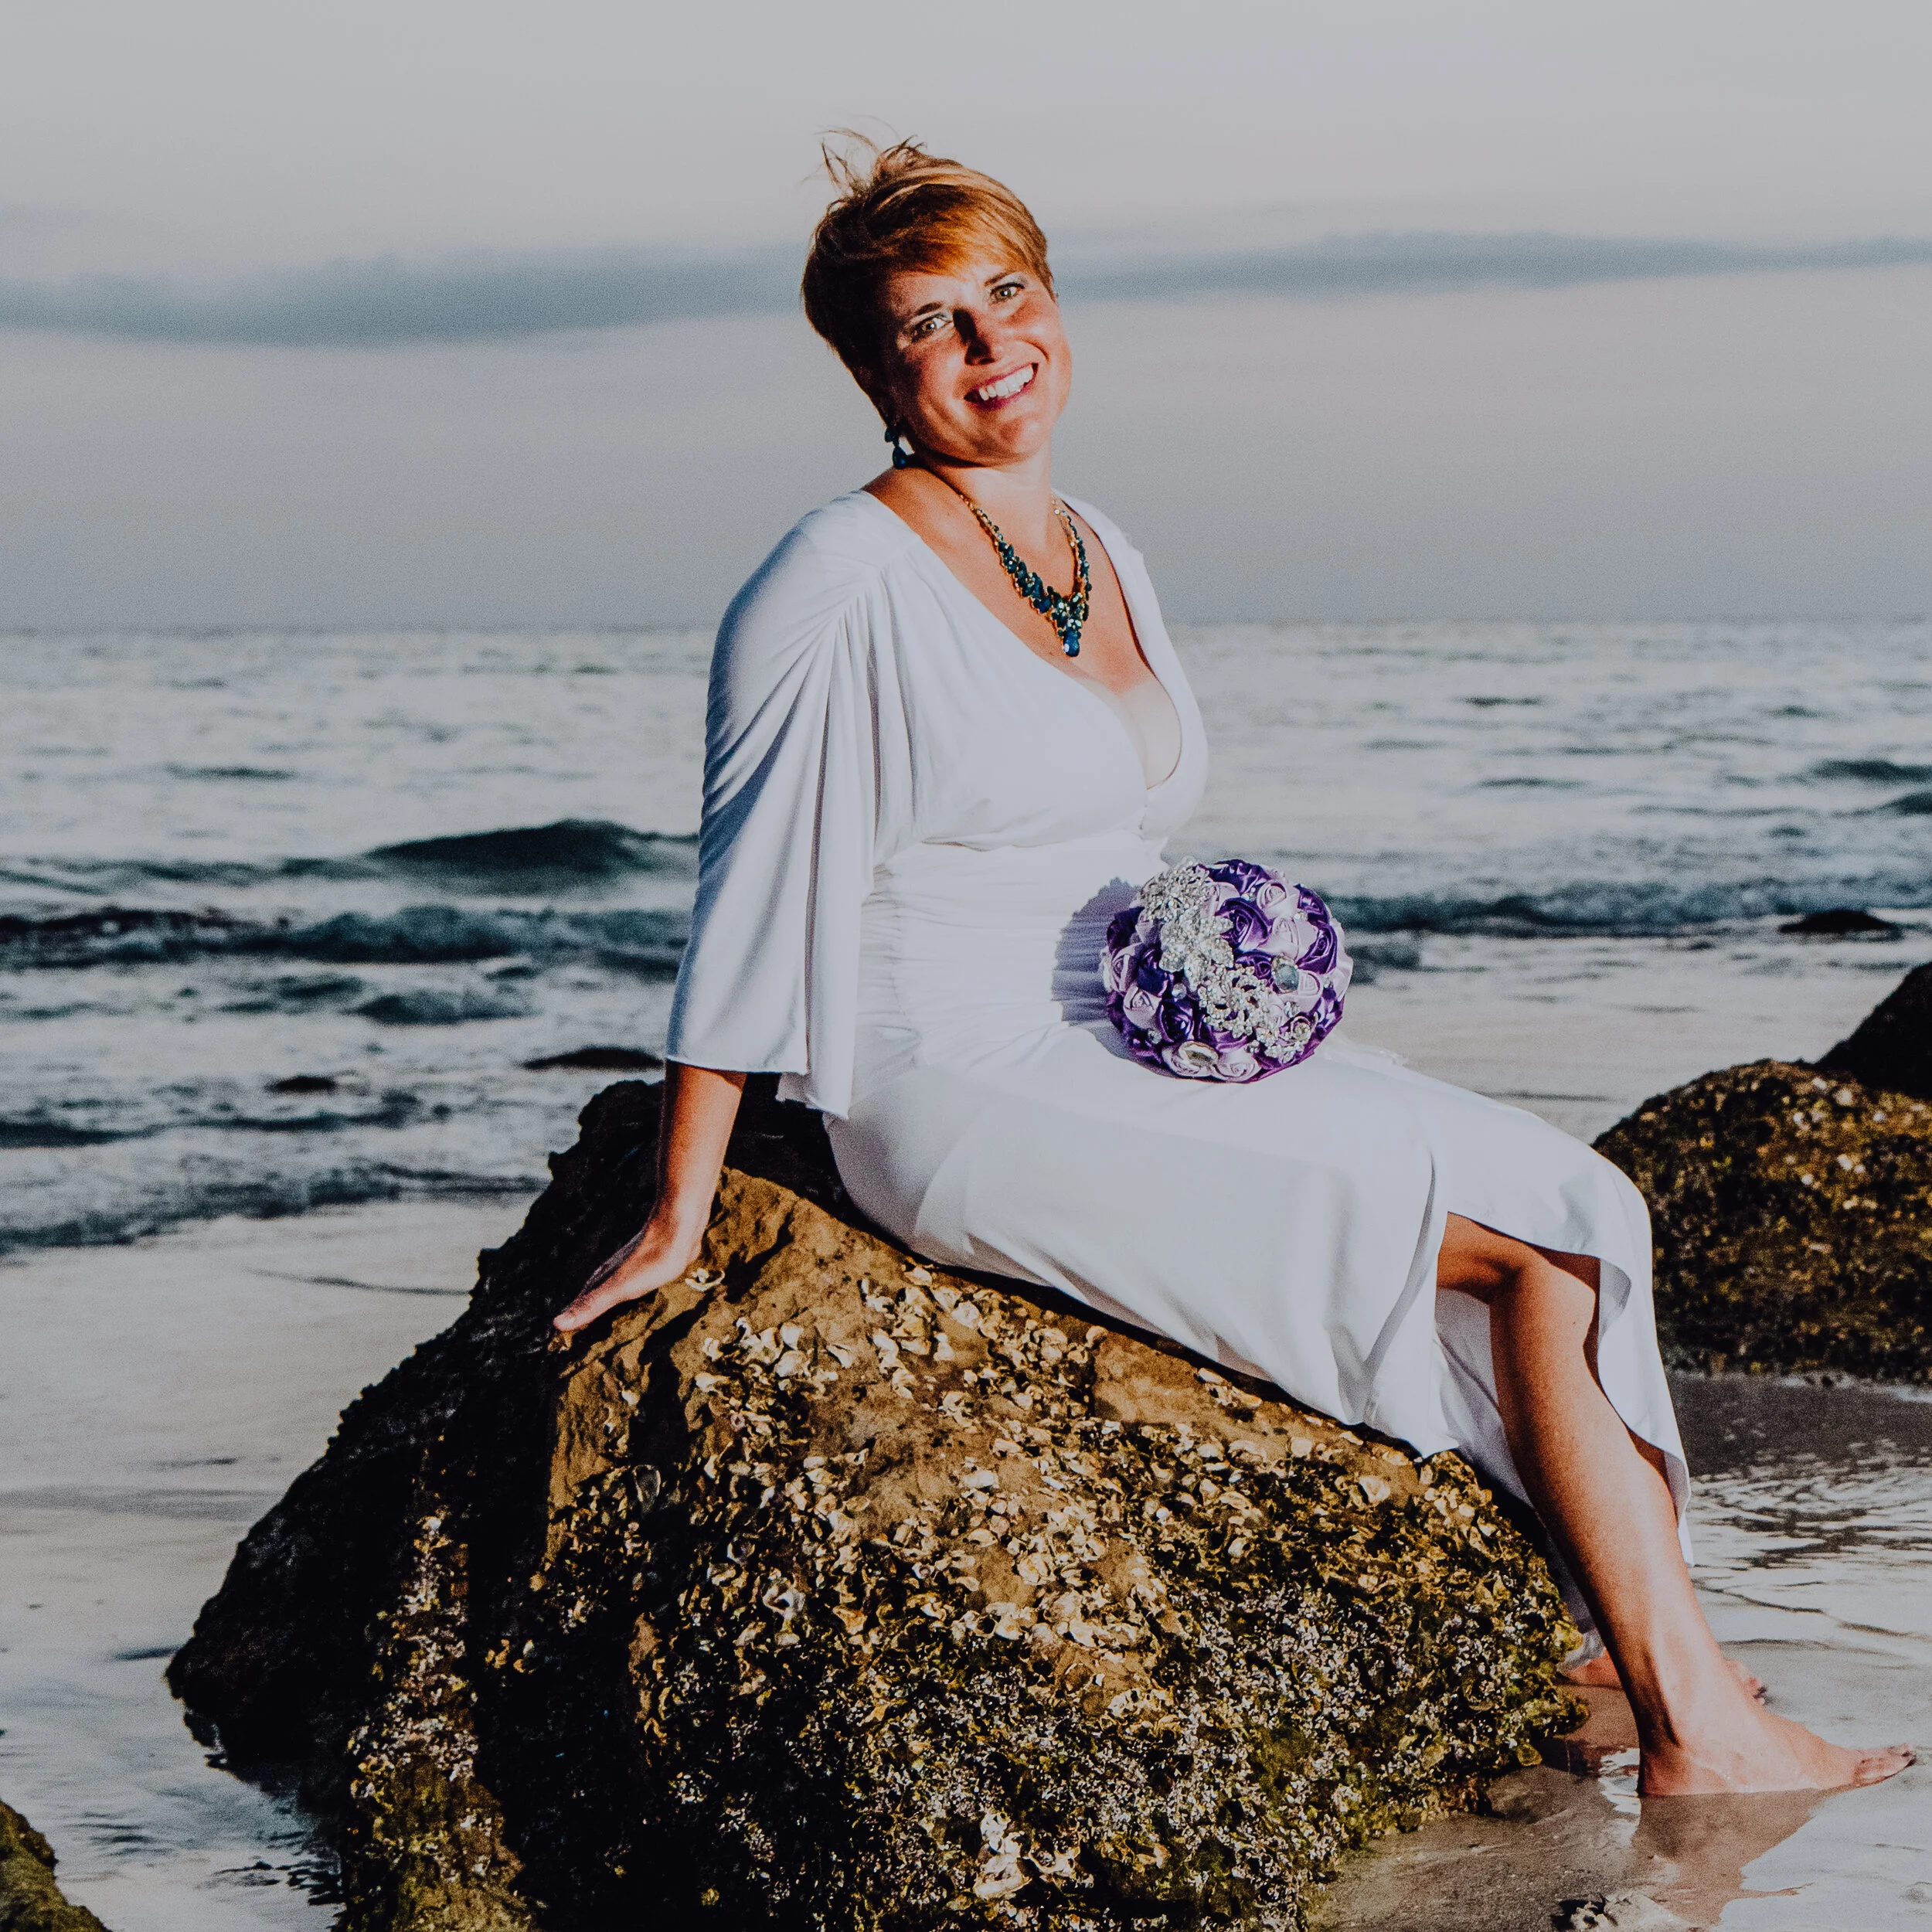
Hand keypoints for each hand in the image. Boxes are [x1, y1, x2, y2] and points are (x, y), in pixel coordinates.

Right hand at [554, 1209, 705, 1333]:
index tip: (559, 1341)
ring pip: (613, 1293)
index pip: (579, 1306)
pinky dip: (630, 1301)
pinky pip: (635, 1290)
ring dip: (607, 1307)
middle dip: (586, 1316)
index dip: (571, 1322)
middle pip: (593, 1299)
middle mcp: (612, 1274)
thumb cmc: (650, 1261)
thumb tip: (556, 1324)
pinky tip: (637, 1305)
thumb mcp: (619, 1288)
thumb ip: (591, 1306)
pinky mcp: (651, 1268)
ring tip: (606, 1325)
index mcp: (601, 1280)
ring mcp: (631, 1270)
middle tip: (580, 1337)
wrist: (678, 1230)